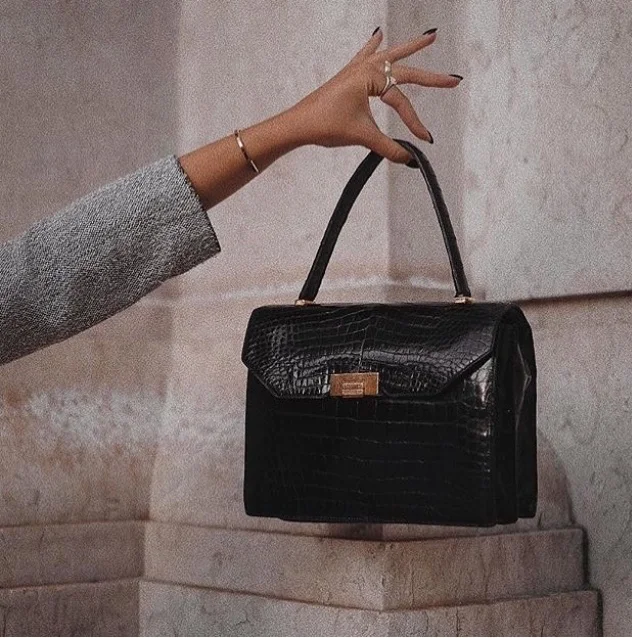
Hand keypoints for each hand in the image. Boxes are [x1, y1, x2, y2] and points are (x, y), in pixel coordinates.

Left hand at [287, 28, 461, 163]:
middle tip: (454, 80)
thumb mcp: (362, 136)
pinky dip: (374, 45)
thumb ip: (388, 147)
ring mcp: (356, 70)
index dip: (414, 122)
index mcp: (370, 77)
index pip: (401, 100)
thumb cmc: (326, 125)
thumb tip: (410, 159)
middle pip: (405, 70)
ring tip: (431, 35)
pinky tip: (377, 33)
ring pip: (389, 54)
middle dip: (431, 77)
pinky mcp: (348, 77)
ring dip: (410, 47)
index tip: (424, 140)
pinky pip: (365, 55)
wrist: (297, 124)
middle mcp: (365, 68)